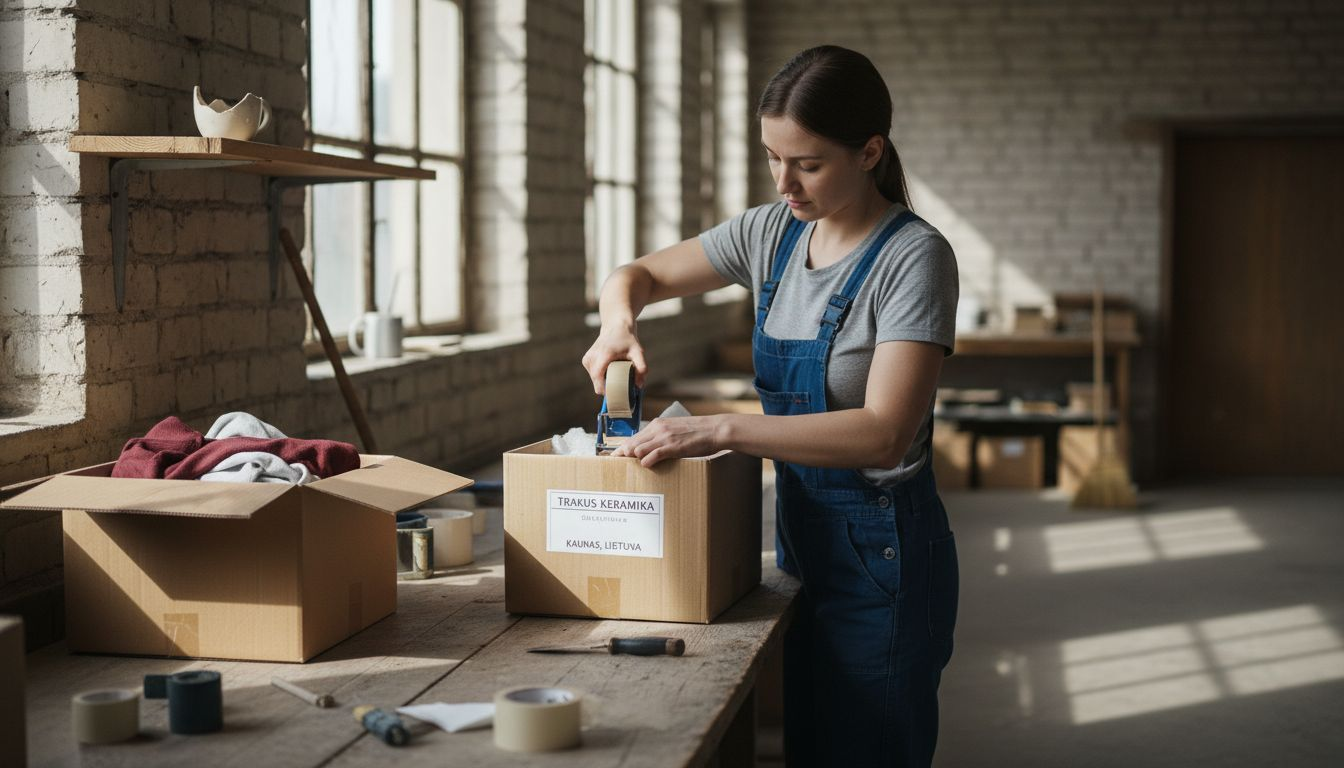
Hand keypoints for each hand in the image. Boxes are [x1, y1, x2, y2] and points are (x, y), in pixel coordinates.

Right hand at [582, 323, 648, 393]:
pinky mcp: (586, 360)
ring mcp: (588, 359)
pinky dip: (600, 376)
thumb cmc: (627, 340)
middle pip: (596, 381)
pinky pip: (593, 375)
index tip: (613, 395)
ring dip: (604, 381)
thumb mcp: (638, 352)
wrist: (615, 326)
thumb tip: (640, 385)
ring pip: (594, 379)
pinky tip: (609, 369)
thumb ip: (642, 367)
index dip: (604, 389)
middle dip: (607, 386)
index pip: (597, 377)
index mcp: (603, 354)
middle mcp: (592, 356)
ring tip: (615, 373)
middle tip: (620, 385)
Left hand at [611, 416, 725, 466]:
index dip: (621, 449)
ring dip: (634, 461)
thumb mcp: (676, 430)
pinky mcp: (673, 446)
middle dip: (621, 457)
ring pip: (638, 450)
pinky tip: (647, 466)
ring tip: (629, 471)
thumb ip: (662, 436)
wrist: (716, 429)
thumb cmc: (698, 432)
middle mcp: (658, 429)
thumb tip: (651, 449)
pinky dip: (647, 462)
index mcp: (658, 424)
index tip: (613, 458)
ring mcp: (665, 437)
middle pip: (631, 444)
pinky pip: (652, 455)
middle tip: (613, 468)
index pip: (633, 438)